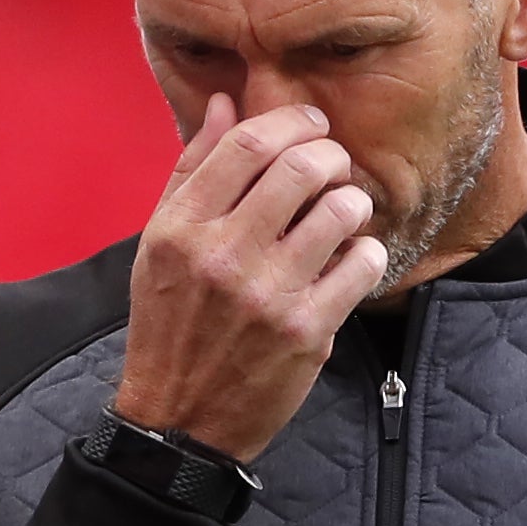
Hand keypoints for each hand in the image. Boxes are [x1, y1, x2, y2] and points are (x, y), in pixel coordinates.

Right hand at [109, 95, 387, 462]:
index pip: (248, 145)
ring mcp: (267, 296)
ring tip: (340, 217)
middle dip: (331, 157)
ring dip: (352, 204)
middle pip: (302, 166)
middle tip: (332, 170)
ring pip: (342, 210)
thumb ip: (192, 173)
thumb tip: (227, 105)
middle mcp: (221, 257)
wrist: (177, 421)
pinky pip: (364, 263)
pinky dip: (367, 253)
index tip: (310, 126)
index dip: (292, 121)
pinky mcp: (306, 332)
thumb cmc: (170, 325)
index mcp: (179, 230)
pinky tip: (349, 261)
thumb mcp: (159, 245)